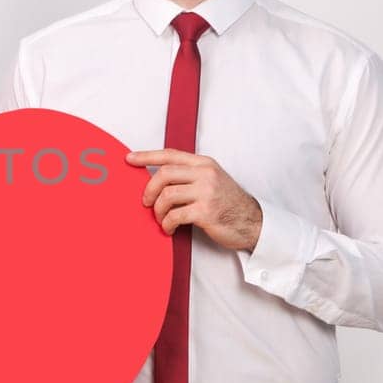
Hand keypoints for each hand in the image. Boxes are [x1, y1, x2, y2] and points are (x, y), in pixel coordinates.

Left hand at [125, 148, 262, 251]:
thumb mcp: (211, 180)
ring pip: (167, 196)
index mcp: (204, 164)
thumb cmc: (228, 203)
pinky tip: (169, 228)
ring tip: (161, 219)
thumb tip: (158, 179)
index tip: (129, 159)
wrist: (253, 222)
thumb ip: (189, 176)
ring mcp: (206, 192)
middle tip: (146, 202)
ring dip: (158, 211)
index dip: (146, 156)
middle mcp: (205, 174)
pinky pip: (175, 215)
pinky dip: (167, 224)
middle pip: (164, 174)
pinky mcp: (205, 211)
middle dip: (149, 189)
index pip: (170, 154)